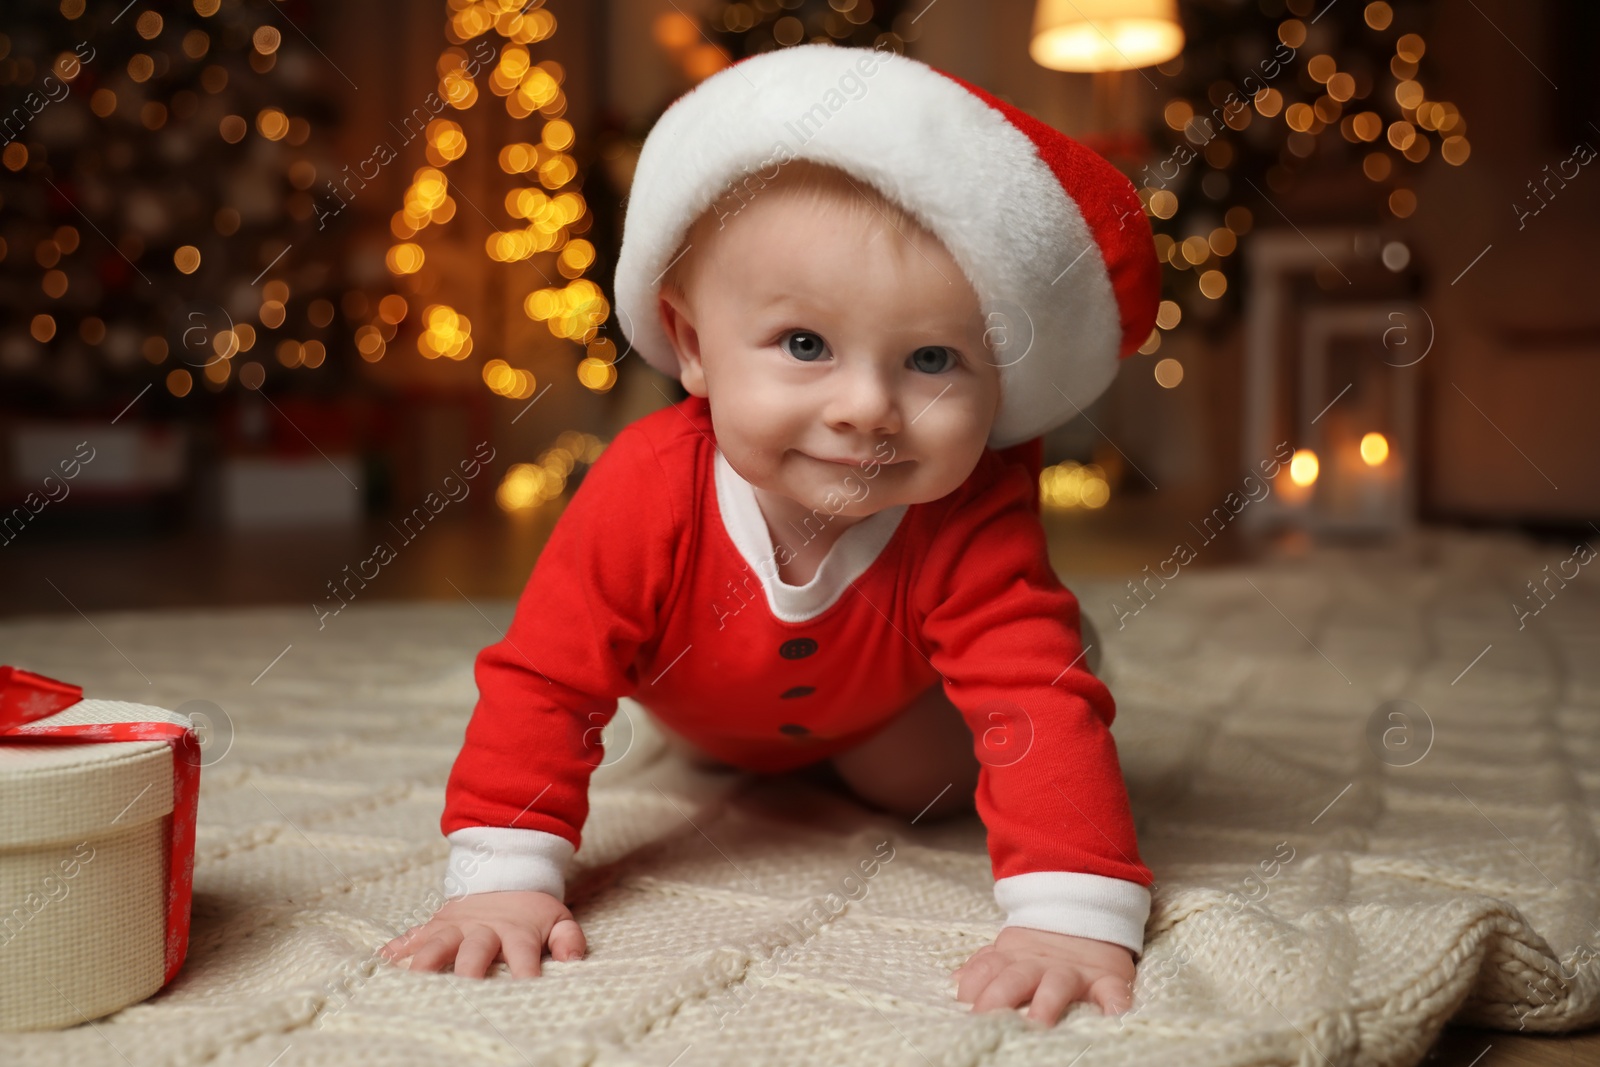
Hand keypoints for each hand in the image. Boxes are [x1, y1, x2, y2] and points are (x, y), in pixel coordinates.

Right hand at [378, 890, 585, 978]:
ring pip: (438, 943)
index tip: (525, 992)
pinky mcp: (437, 923)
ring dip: (425, 962)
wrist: (506, 872)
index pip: (523, 954)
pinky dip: (398, 948)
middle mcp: (484, 928)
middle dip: (469, 974)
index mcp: (516, 930)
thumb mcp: (558, 918)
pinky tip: (382, 962)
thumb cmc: (532, 911)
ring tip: (412, 980)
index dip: (525, 973)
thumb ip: (569, 939)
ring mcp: (457, 925)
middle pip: (475, 952)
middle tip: (463, 995)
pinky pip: (413, 935)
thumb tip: (573, 960)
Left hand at [952, 926, 1134, 1025]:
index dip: (972, 985)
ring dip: (1046, 1003)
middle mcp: (1040, 965)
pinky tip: (1113, 1017)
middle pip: (1015, 978)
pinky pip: (1113, 991)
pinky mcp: (1107, 978)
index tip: (962, 1005)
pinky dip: (1115, 1004)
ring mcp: (1073, 971)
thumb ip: (984, 965)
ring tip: (1037, 1023)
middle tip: (985, 1019)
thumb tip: (955, 982)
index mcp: (1013, 958)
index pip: (987, 969)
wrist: (1088, 914)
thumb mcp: (1008, 950)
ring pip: (1057, 985)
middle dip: (998, 997)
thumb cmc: (1040, 948)